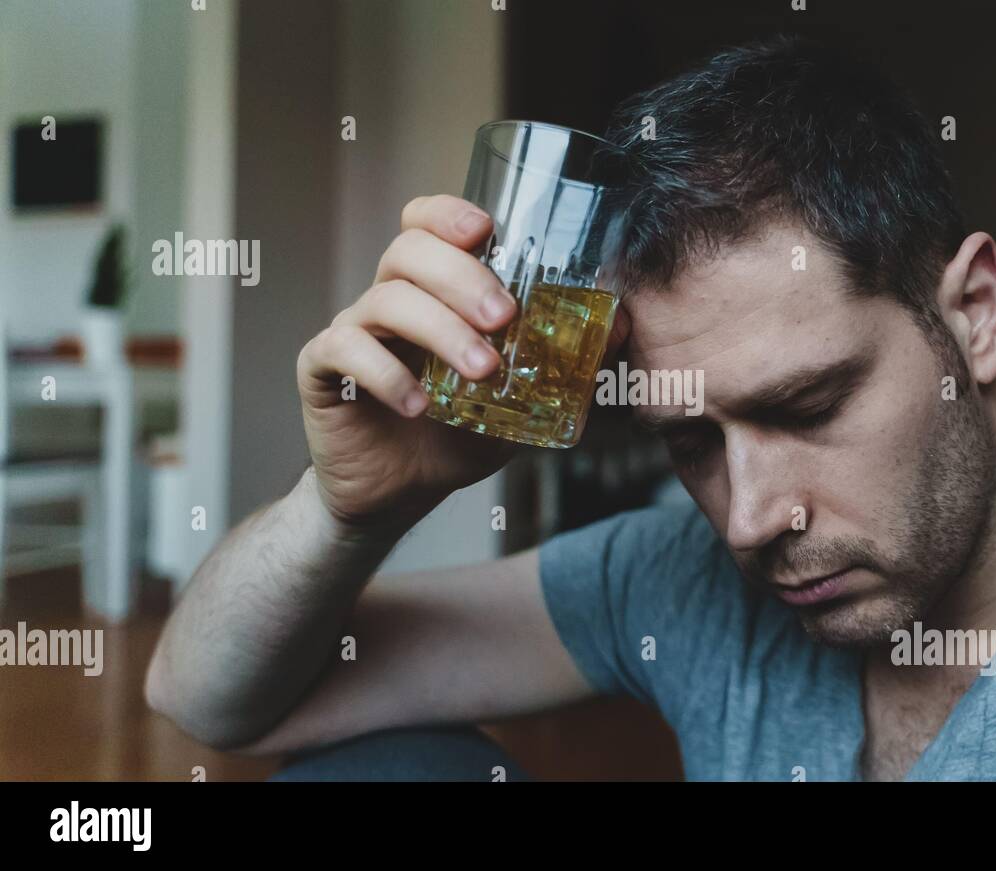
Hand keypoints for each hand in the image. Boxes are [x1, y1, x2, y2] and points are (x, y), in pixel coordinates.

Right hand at [297, 195, 555, 532]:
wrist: (399, 494)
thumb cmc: (455, 436)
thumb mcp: (519, 401)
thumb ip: (560, 364)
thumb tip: (620, 327)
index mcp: (431, 291)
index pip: (424, 224)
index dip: (448, 214)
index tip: (485, 231)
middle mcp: (388, 298)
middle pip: (409, 253)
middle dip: (462, 278)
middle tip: (504, 318)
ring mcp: (353, 330)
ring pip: (385, 300)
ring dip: (440, 330)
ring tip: (482, 371)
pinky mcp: (322, 370)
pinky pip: (343, 350)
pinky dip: (384, 373)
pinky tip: (418, 405)